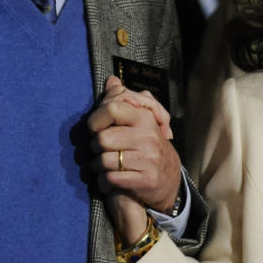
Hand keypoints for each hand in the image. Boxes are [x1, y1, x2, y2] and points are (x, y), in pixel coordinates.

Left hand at [88, 76, 182, 240]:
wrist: (168, 179)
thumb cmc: (146, 147)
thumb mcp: (138, 122)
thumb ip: (122, 100)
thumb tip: (111, 80)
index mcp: (145, 118)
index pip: (112, 109)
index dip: (96, 120)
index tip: (95, 129)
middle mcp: (148, 137)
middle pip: (102, 139)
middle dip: (95, 148)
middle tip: (99, 152)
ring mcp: (148, 159)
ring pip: (104, 161)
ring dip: (97, 167)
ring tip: (103, 167)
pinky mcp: (146, 180)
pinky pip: (110, 179)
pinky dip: (103, 182)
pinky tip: (108, 181)